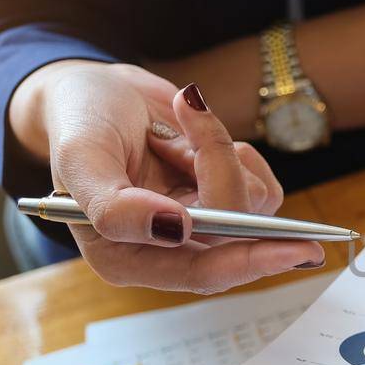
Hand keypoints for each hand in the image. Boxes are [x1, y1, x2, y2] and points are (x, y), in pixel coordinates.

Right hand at [8, 61, 322, 291]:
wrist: (95, 91)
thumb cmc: (79, 127)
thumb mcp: (80, 160)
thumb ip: (115, 206)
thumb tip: (172, 230)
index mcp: (128, 256)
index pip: (198, 274)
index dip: (244, 264)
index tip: (285, 249)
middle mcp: (171, 247)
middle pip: (235, 240)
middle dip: (250, 211)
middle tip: (286, 208)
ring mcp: (206, 222)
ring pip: (250, 202)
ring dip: (216, 150)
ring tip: (173, 122)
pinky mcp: (229, 194)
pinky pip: (260, 180)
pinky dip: (232, 146)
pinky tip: (194, 125)